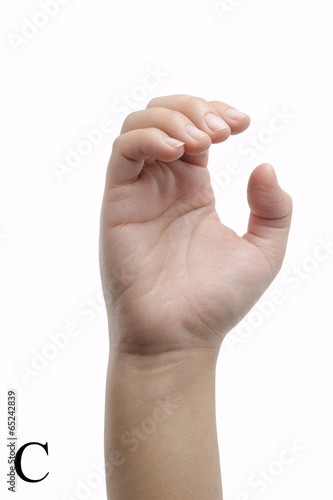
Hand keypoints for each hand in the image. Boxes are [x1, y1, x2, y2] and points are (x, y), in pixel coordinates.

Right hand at [99, 94, 291, 353]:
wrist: (178, 338)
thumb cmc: (217, 302)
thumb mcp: (264, 252)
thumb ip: (273, 208)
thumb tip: (264, 165)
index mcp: (193, 190)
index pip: (196, 129)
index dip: (217, 113)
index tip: (243, 124)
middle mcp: (163, 185)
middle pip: (165, 116)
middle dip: (195, 109)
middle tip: (223, 131)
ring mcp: (139, 192)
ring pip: (139, 125)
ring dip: (172, 118)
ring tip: (202, 140)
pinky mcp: (118, 203)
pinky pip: (122, 153)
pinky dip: (146, 138)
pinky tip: (177, 150)